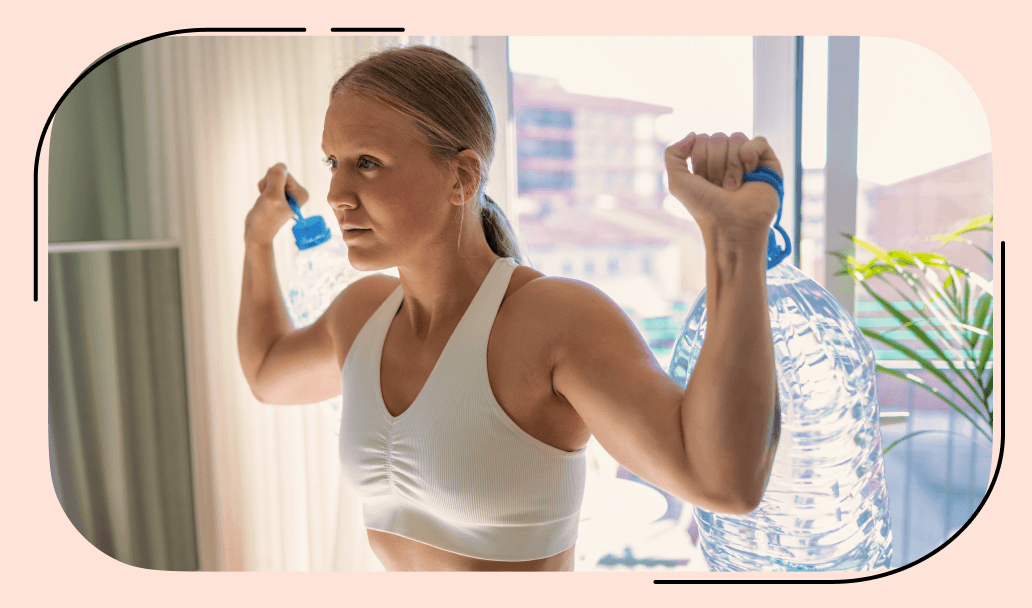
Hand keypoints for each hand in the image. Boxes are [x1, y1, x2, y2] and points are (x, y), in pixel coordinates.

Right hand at [244, 163, 309, 244]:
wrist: (257, 232)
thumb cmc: (265, 217)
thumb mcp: (272, 196)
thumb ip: (277, 178)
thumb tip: (281, 165)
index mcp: (302, 193)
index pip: (285, 173)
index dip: (273, 183)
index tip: (272, 198)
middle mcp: (298, 192)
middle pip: (279, 173)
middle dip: (268, 184)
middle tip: (267, 200)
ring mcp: (288, 192)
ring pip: (272, 176)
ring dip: (264, 187)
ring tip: (265, 201)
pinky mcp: (279, 193)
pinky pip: (268, 181)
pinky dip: (262, 189)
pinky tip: (264, 200)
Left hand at [665, 133, 782, 238]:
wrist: (731, 225)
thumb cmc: (705, 207)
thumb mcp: (678, 182)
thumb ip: (673, 154)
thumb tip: (693, 134)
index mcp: (707, 162)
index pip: (701, 139)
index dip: (700, 159)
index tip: (704, 182)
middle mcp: (727, 159)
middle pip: (718, 137)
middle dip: (715, 164)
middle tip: (720, 186)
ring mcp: (747, 160)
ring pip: (736, 138)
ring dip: (731, 165)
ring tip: (734, 187)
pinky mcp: (767, 162)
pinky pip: (758, 141)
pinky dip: (750, 155)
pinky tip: (749, 172)